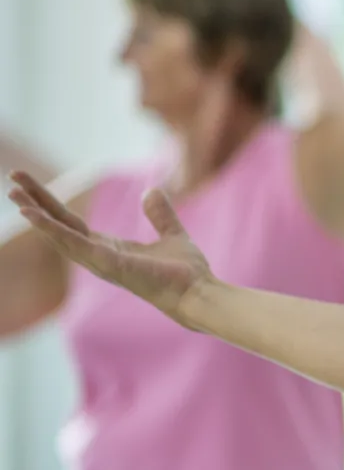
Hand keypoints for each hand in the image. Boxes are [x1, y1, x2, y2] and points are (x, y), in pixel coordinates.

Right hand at [7, 172, 214, 327]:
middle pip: (59, 225)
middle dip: (35, 202)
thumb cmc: (186, 272)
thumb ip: (160, 214)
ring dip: (37, 214)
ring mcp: (100, 262)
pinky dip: (53, 229)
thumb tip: (151, 191)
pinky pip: (74, 243)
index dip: (51, 204)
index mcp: (109, 249)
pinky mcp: (108, 264)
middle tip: (12, 178)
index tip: (30, 185)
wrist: (200, 292)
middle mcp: (98, 256)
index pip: (71, 223)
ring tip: (13, 193)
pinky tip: (34, 214)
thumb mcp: (172, 234)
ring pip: (59, 234)